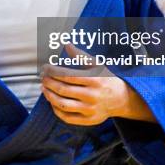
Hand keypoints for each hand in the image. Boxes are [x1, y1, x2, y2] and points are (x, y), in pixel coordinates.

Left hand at [41, 44, 155, 124]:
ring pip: (63, 104)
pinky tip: (51, 100)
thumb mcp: (97, 64)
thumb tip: (66, 44)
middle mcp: (92, 95)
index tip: (45, 67)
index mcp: (94, 80)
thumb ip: (80, 55)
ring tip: (43, 88)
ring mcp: (90, 110)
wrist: (122, 99)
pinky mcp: (88, 120)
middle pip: (63, 89)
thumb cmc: (106, 78)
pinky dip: (56, 109)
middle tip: (42, 77)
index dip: (52, 71)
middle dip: (48, 82)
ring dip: (49, 95)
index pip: (67, 75)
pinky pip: (67, 117)